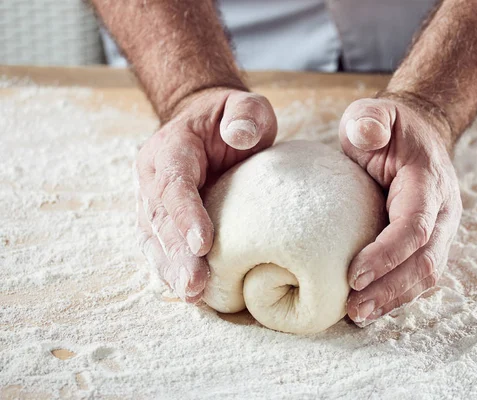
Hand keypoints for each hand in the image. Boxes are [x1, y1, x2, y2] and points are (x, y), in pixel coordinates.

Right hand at [134, 88, 276, 301]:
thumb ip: (245, 115)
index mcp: (171, 148)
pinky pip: (161, 246)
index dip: (185, 214)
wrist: (207, 127)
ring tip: (192, 296)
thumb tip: (239, 134)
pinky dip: (171, 270)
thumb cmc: (230, 119)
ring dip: (171, 269)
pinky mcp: (161, 218)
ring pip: (155, 238)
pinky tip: (188, 293)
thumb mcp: (245, 107)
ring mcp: (153, 200)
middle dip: (177, 254)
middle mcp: (153, 177)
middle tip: (196, 285)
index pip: (174, 183)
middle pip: (160, 219)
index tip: (203, 244)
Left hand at [340, 92, 461, 324]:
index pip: (414, 226)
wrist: (417, 137)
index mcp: (429, 182)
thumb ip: (370, 119)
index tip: (354, 275)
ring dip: (394, 298)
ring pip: (427, 274)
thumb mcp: (374, 114)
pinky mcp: (430, 242)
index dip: (387, 254)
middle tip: (354, 308)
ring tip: (359, 314)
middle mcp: (443, 211)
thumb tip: (367, 134)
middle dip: (391, 289)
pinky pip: (419, 274)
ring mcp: (440, 229)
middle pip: (426, 261)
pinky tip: (371, 307)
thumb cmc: (390, 129)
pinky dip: (397, 294)